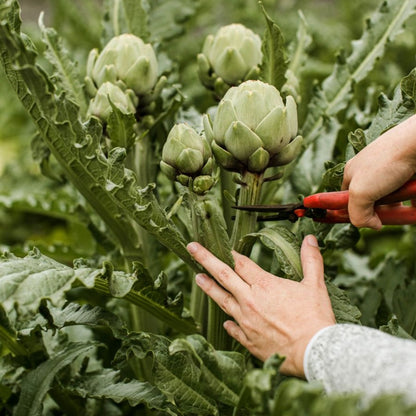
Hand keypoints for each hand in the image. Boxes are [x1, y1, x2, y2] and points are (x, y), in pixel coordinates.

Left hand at [187, 235, 335, 377]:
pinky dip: (229, 323)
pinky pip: (233, 329)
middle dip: (205, 259)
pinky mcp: (248, 340)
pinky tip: (225, 321)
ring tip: (197, 278)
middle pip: (223, 275)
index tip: (225, 248)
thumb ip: (310, 259)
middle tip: (191, 248)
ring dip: (209, 288)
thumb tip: (310, 238)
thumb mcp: (315, 285)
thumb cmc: (315, 318)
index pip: (241, 264)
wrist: (314, 352)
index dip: (232, 254)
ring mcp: (246, 321)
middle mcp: (250, 301)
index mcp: (264, 285)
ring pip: (222, 300)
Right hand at [342, 115, 415, 228]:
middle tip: (386, 217)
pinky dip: (412, 203)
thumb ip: (357, 214)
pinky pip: (409, 195)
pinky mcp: (408, 174)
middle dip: (379, 212)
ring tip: (404, 210)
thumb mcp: (360, 193)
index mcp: (352, 173)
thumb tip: (372, 225)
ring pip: (392, 199)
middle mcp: (370, 172)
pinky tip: (414, 208)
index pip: (346, 199)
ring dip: (398, 209)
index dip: (354, 212)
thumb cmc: (386, 163)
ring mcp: (390, 172)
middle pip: (371, 201)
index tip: (365, 221)